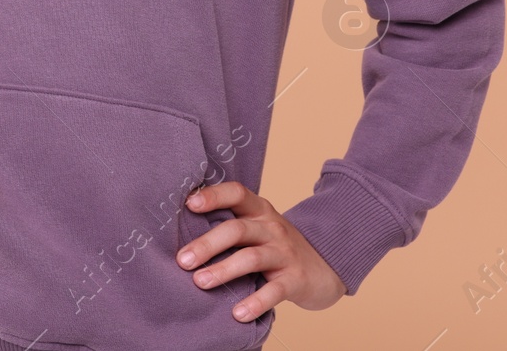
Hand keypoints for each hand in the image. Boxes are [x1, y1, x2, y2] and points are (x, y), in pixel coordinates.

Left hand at [175, 181, 346, 320]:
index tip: (189, 204)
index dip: (214, 196)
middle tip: (182, 260)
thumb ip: (230, 225)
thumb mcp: (258, 227)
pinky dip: (255, 302)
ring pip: (252, 258)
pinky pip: (274, 291)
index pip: (237, 193)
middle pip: (237, 229)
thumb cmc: (276, 245)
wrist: (326, 267)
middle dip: (207, 244)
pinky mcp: (296, 279)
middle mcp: (272, 227)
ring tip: (200, 282)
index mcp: (259, 210)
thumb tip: (179, 234)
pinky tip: (237, 314)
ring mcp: (285, 253)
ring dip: (224, 270)